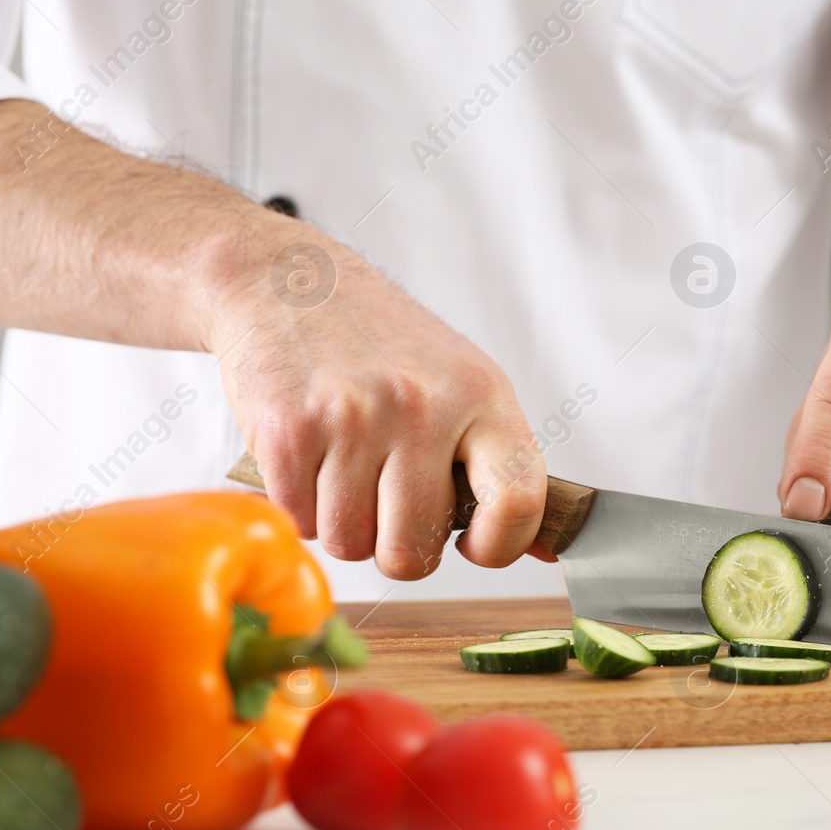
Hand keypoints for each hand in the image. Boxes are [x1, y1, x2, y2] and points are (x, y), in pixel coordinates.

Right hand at [207, 219, 545, 579]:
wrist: (286, 278)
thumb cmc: (377, 339)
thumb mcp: (459, 378)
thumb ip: (495, 458)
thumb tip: (545, 547)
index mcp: (481, 393)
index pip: (517, 500)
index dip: (497, 546)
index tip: (471, 544)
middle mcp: (422, 405)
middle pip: (414, 551)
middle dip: (396, 547)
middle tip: (386, 505)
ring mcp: (353, 418)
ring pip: (349, 544)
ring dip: (341, 524)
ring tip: (341, 467)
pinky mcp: (289, 431)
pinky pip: (300, 522)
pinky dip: (298, 506)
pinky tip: (307, 456)